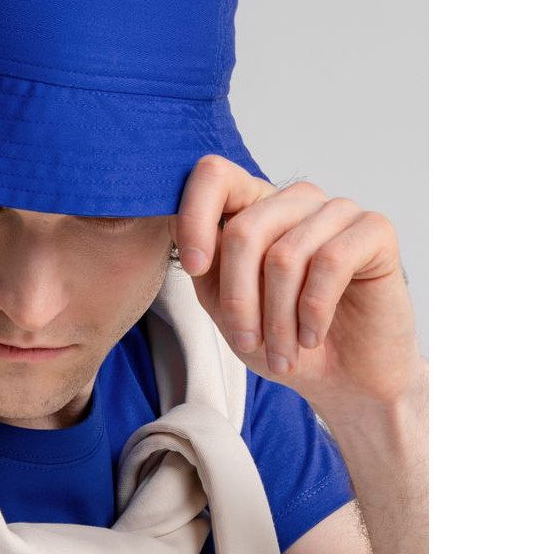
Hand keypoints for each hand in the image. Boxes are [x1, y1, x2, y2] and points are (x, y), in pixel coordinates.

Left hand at [167, 155, 423, 410]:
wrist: (346, 378)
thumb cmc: (282, 338)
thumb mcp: (225, 306)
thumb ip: (204, 265)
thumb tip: (179, 229)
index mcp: (254, 205)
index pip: (214, 175)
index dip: (195, 216)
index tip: (192, 267)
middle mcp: (295, 199)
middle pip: (245, 229)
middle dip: (238, 298)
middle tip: (245, 343)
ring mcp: (337, 210)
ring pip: (285, 254)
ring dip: (278, 318)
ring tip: (282, 353)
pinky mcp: (375, 231)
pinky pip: (331, 262)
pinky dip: (314, 310)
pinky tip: (312, 336)